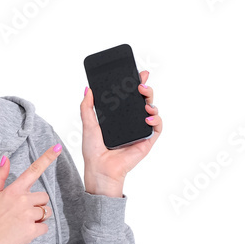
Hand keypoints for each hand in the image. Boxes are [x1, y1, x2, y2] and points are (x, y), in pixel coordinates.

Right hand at [0, 144, 61, 243]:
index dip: (47, 158)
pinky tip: (24, 230)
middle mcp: (23, 201)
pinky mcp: (32, 231)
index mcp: (14, 190)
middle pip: (43, 196)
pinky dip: (37, 229)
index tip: (57, 148)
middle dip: (36, 203)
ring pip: (46, 211)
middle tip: (21, 211)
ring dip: (38, 216)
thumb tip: (5, 159)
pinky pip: (44, 227)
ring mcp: (28, 216)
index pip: (33, 171)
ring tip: (22, 221)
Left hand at [81, 69, 160, 193]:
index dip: (136, 84)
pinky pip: (157, 126)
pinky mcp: (147, 140)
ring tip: (145, 101)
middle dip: (146, 89)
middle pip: (143, 100)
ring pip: (152, 110)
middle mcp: (130, 122)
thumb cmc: (94, 152)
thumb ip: (87, 107)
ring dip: (151, 102)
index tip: (138, 73)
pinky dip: (156, 119)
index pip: (129, 96)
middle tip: (141, 84)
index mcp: (118, 117)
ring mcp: (140, 130)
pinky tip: (147, 116)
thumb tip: (88, 89)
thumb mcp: (88, 124)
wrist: (101, 170)